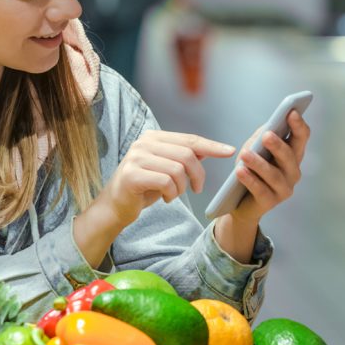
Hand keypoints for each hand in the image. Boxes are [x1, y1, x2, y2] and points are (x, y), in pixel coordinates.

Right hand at [97, 130, 235, 228]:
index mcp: (153, 138)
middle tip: (196, 189)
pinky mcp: (132, 175)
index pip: (189, 139)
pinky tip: (165, 198)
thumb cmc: (144, 188)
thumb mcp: (166, 169)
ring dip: (182, 187)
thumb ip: (183, 156)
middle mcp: (143, 143)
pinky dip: (172, 193)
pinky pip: (166, 182)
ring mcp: (136, 158)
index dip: (211, 146)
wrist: (115, 206)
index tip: (230, 151)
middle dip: (198, 175)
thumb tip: (209, 148)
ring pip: (178, 169)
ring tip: (174, 194)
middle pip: (187, 154)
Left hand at [230, 110, 310, 224]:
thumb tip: (266, 129)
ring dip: (258, 163)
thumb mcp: (254, 150)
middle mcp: (293, 172)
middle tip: (267, 135)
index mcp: (293, 155)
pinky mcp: (270, 202)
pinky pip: (260, 190)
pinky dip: (250, 180)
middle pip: (289, 156)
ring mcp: (284, 189)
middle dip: (278, 145)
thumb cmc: (250, 170)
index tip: (291, 112)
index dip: (298, 125)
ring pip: (273, 174)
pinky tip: (239, 171)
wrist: (240, 202)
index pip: (301, 138)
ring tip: (244, 154)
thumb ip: (260, 139)